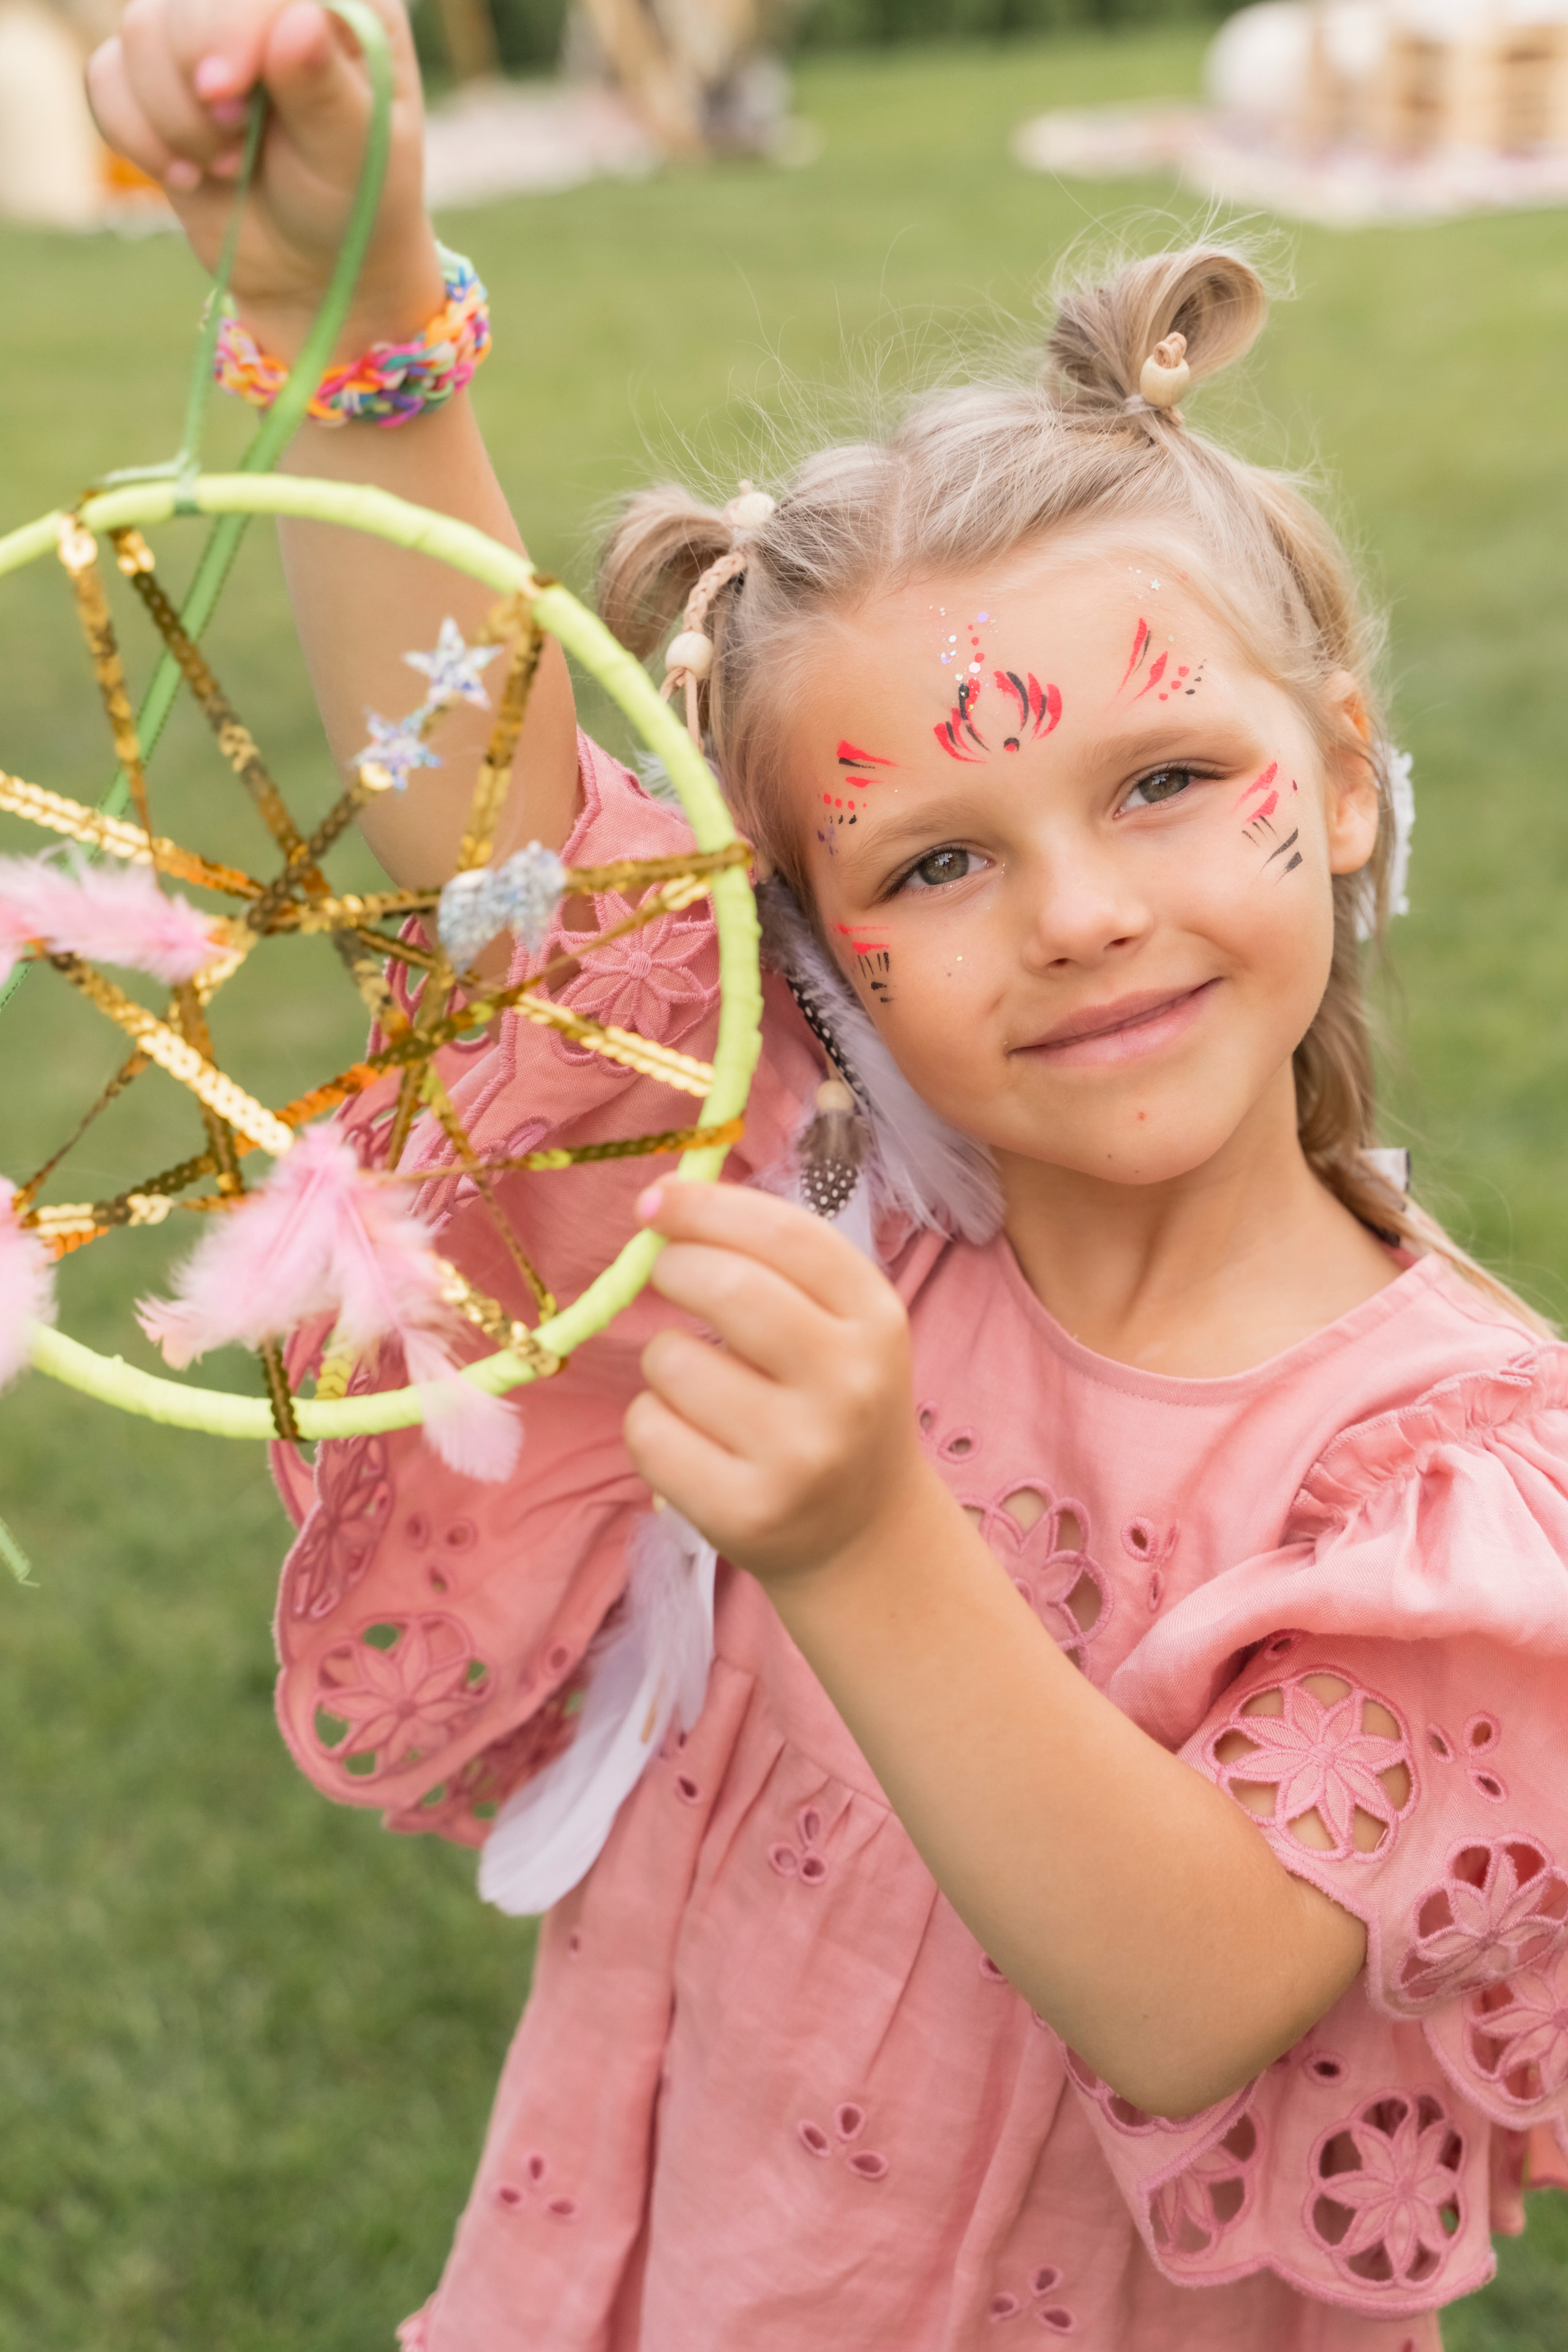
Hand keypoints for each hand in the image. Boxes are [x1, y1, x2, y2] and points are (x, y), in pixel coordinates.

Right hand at [86, 0, 440, 358]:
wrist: (315, 267)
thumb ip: (324, 89)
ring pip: (139, 32)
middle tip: (239, 152)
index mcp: (335, 1)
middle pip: (185, 0)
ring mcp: (204, 33)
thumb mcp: (355, 155)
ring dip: (175, 119)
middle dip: (195, 82)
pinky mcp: (156, 76)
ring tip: (232, 168)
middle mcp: (263, 3)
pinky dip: (138, 135)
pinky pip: (106, 77)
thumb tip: (298, 18)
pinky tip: (188, 175)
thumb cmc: (354, 206)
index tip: (225, 91)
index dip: (232, 21)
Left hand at [623, 1183, 930, 1584]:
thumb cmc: (830, 1401)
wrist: (864, 1532)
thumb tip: (663, 1202)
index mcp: (876, 1319)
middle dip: (674, 1267)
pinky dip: (652, 1423)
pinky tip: (692, 1438)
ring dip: (665, 1360)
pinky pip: (648, 1430)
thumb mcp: (840, 1323)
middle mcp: (848, 1384)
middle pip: (727, 1288)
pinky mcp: (743, 1510)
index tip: (655, 1200)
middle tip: (667, 1275)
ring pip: (672, 1361)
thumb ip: (771, 1259)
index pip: (785, 1234)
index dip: (706, 1207)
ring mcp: (799, 1453)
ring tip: (702, 1386)